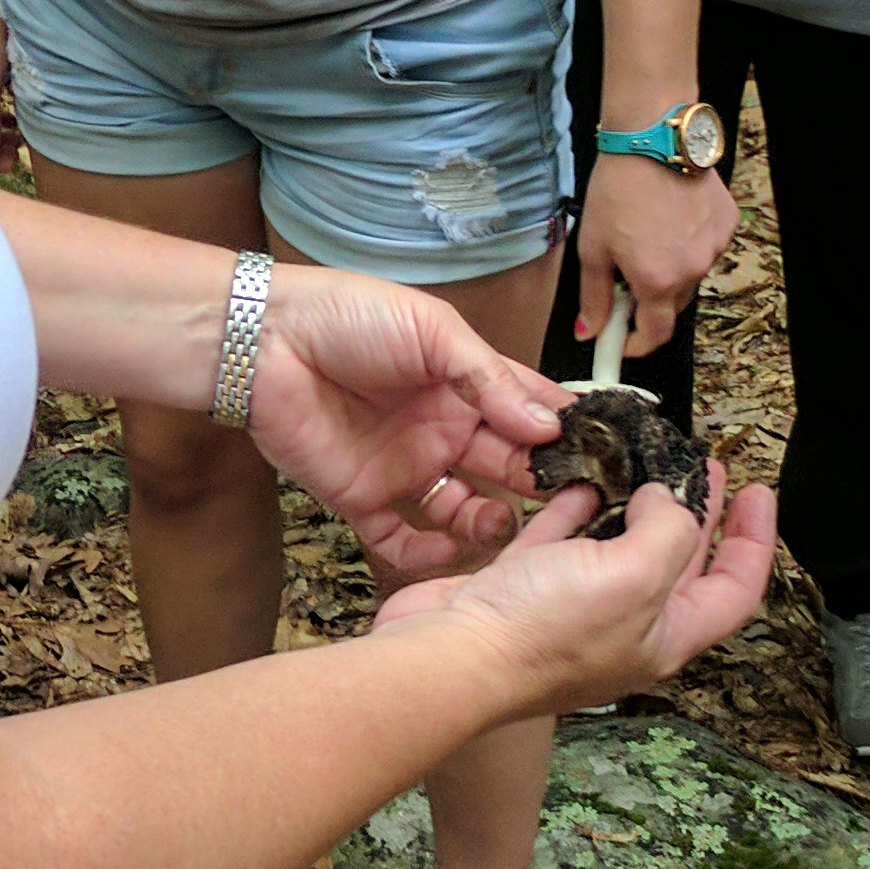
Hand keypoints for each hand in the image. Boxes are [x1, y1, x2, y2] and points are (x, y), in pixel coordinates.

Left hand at [245, 266, 574, 575]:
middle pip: (505, 464)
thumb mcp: (434, 332)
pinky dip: (427, 553)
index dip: (564, 433)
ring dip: (490, 522)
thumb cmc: (347, 316)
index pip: (528, 411)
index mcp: (465, 383)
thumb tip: (547, 425)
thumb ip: (490, 380)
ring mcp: (404, 465)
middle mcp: (442, 428)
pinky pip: (400, 539)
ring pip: (462, 510)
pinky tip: (449, 547)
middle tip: (572, 504)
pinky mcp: (362, 496)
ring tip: (506, 523)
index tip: (604, 458)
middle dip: (539, 483)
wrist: (264, 340)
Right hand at [376, 462, 776, 717]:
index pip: (733, 589)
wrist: (450, 656)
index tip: (759, 491)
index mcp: (664, 636)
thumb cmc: (541, 634)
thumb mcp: (635, 575)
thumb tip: (668, 500)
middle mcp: (622, 627)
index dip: (753, 540)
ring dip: (633, 507)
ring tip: (644, 465)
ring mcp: (571, 609)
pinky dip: (573, 511)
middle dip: (697, 515)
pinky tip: (580, 485)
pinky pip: (559, 543)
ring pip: (616, 550)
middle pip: (678, 565)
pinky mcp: (523, 590)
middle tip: (704, 467)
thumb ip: (669, 531)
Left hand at [571, 149, 736, 357]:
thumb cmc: (618, 189)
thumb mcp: (594, 247)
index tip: (622, 341)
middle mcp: (693, 270)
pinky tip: (670, 218)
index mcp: (658, 281)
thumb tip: (590, 330)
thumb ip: (594, 296)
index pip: (655, 334)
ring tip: (647, 235)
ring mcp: (714, 247)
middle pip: (672, 304)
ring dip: (670, 269)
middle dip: (649, 300)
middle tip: (626, 277)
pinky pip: (706, 247)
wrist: (653, 140)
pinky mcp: (726, 224)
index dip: (637, 344)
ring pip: (691, 274)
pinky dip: (688, 243)